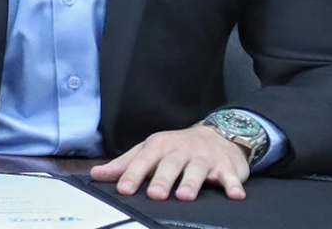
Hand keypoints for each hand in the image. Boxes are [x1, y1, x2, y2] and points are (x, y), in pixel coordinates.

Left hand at [91, 124, 251, 200]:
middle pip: (170, 165)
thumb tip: (96, 174)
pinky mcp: (227, 167)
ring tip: (185, 196)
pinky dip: (233, 184)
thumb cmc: (177, 147)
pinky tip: (234, 194)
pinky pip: (230, 176)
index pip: (143, 160)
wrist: (218, 134)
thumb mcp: (150, 151)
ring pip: (197, 169)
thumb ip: (125, 164)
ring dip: (192, 183)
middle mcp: (181, 150)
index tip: (124, 189)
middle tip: (155, 194)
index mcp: (159, 146)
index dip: (133, 174)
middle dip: (162, 179)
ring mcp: (204, 158)